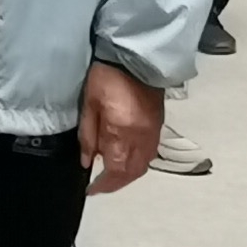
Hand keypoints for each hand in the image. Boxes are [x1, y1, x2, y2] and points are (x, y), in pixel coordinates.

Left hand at [79, 60, 162, 194]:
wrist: (137, 56)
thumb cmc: (106, 78)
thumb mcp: (89, 104)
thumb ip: (88, 135)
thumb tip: (87, 162)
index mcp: (122, 133)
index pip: (115, 169)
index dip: (103, 184)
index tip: (91, 190)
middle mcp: (141, 138)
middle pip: (132, 172)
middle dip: (117, 183)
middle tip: (101, 186)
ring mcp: (153, 133)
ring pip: (143, 165)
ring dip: (128, 175)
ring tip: (112, 175)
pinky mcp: (159, 125)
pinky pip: (149, 154)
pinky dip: (137, 162)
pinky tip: (126, 158)